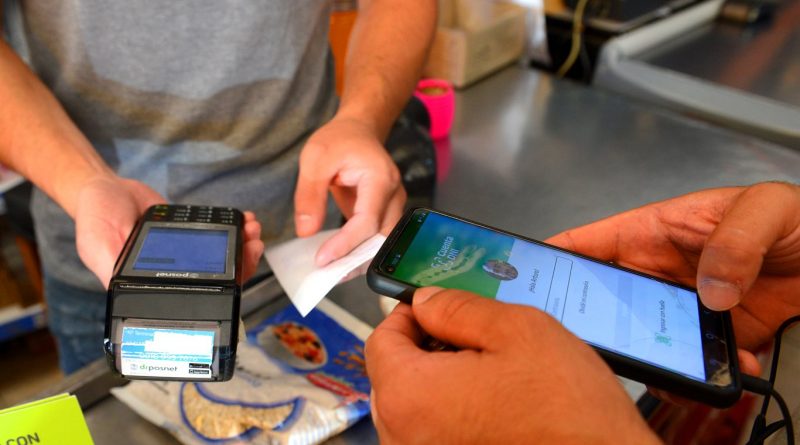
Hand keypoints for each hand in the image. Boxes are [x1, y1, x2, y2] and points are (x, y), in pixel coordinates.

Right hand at [74, 175, 263, 287]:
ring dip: (242, 246)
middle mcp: (172, 274)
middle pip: (217, 278)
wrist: (104, 187)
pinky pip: (217, 237)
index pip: (193, 297)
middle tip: (253, 246)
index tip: (240, 272)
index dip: (221, 289)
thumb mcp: (97, 246)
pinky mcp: (191, 235)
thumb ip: (112, 268)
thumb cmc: (95, 218)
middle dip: (241, 263)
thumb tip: (123, 290)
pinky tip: (244, 220)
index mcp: (152, 285)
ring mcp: (185, 255)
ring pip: (222, 258)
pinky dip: (234, 229)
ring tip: (252, 231)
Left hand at [294, 116, 404, 265]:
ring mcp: (394, 205)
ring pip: (383, 242)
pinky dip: (360, 251)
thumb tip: (306, 231)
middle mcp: (394, 194)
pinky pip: (377, 237)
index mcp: (380, 178)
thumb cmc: (339, 140)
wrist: (358, 130)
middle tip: (327, 274)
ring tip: (333, 271)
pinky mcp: (386, 212)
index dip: (346, 244)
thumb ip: (310, 195)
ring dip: (359, 259)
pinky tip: (341, 260)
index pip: (367, 221)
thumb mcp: (315, 159)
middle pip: (381, 238)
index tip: (323, 260)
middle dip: (355, 260)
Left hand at [366, 287, 659, 444]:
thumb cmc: (569, 414)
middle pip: (394, 375)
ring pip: (415, 406)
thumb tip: (426, 301)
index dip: (407, 314)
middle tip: (470, 335)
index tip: (435, 306)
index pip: (381, 340)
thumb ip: (459, 308)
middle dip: (426, 348)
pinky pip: (435, 433)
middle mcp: (406, 436)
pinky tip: (495, 404)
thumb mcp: (519, 330)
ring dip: (441, 382)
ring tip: (490, 372)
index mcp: (410, 395)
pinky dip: (454, 413)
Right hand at [546, 182, 799, 376]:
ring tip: (661, 366)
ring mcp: (681, 309)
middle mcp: (658, 273)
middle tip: (579, 341)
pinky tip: (725, 372)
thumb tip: (709, 289)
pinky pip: (687, 363)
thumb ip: (735, 237)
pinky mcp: (709, 339)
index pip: (587, 244)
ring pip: (641, 337)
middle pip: (602, 299)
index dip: (549, 259)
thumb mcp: (766, 208)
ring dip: (647, 354)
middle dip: (587, 320)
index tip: (521, 279)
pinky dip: (699, 376)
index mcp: (652, 232)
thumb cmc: (798, 220)